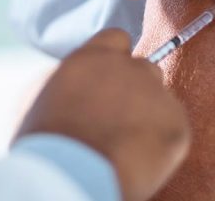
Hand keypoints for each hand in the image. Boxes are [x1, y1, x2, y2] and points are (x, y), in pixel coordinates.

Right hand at [15, 29, 189, 200]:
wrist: (70, 175)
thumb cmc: (45, 142)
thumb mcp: (37, 97)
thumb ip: (63, 79)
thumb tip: (71, 78)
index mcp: (93, 57)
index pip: (117, 39)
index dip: (115, 60)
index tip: (109, 81)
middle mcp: (128, 67)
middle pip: (144, 68)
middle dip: (135, 89)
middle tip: (118, 118)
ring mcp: (156, 94)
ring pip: (160, 99)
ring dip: (149, 115)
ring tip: (126, 143)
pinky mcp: (177, 124)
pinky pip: (174, 127)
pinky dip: (162, 143)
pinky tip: (139, 158)